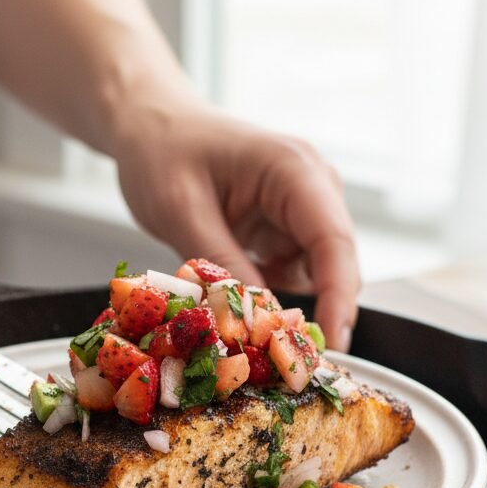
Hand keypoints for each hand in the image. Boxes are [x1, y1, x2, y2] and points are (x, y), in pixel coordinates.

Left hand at [112, 95, 359, 350]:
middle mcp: (311, 186)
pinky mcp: (284, 228)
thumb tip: (253, 318)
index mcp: (293, 169)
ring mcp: (301, 208)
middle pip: (335, 263)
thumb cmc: (161, 151)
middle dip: (317, 312)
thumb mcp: (181, 210)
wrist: (149, 125)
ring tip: (250, 338)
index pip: (333, 240)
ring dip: (288, 308)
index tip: (328, 344)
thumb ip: (220, 263)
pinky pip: (291, 275)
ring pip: (315, 275)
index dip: (337, 297)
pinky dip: (270, 298)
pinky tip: (240, 314)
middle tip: (287, 362)